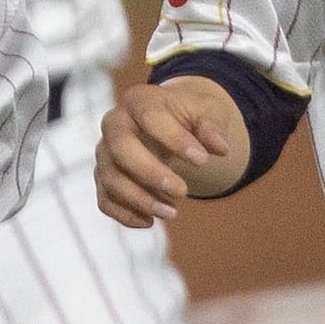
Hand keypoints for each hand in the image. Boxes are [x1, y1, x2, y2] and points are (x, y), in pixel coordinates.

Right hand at [95, 74, 244, 229]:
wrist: (167, 123)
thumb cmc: (187, 116)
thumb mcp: (206, 111)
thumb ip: (213, 126)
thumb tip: (219, 147)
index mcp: (138, 101)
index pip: (150, 117)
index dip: (174, 139)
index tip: (203, 161)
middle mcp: (114, 125)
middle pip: (120, 149)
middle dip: (150, 173)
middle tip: (183, 191)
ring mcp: (106, 153)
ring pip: (110, 178)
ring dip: (140, 200)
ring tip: (171, 213)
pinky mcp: (105, 178)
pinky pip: (105, 200)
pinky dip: (124, 214)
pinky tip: (150, 222)